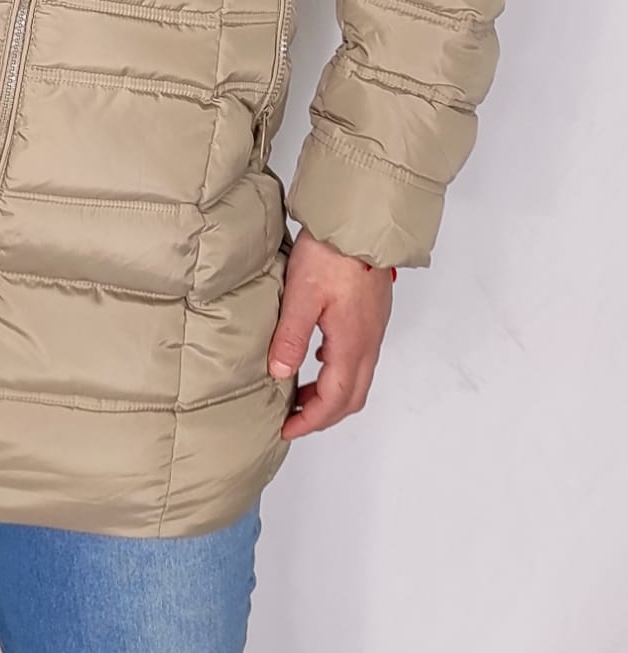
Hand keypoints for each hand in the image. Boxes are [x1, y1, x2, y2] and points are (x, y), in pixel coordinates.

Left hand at [267, 229, 392, 439]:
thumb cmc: (332, 254)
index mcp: (351, 344)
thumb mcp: (302, 295)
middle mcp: (368, 342)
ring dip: (331, 394)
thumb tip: (279, 374)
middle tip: (294, 419)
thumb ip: (291, 337)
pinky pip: (359, 357)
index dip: (310, 421)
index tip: (287, 429)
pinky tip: (317, 355)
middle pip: (351, 397)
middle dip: (323, 415)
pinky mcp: (372, 314)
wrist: (361, 222)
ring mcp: (373, 328)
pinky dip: (338, 370)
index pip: (334, 400)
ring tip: (301, 392)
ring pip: (358, 378)